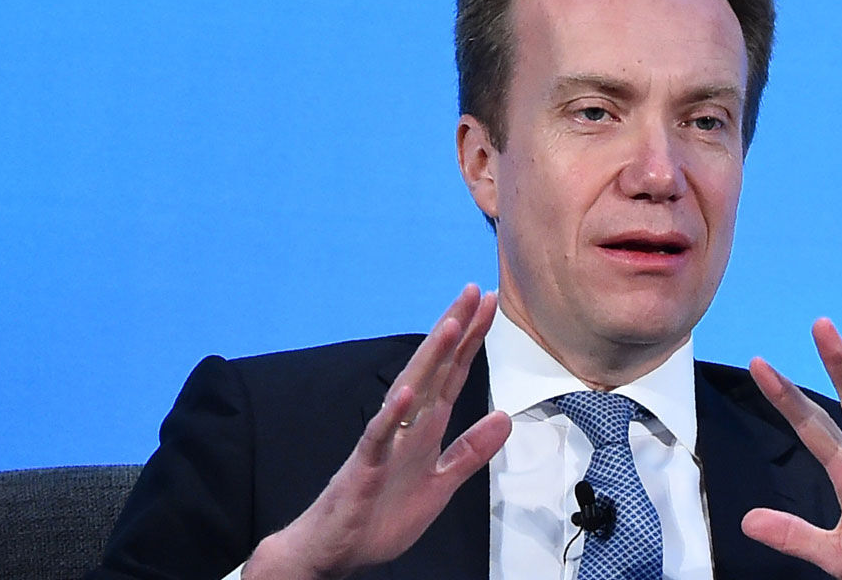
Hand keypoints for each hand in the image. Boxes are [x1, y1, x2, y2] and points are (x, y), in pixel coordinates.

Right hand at [244, 285, 511, 579]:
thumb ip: (471, 451)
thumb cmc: (382, 514)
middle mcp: (405, 424)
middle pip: (434, 369)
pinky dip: (391, 416)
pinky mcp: (364, 467)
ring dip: (430, 358)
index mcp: (424, 427)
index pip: (452, 374)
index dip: (471, 341)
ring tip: (451, 325)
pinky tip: (404, 394)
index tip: (488, 305)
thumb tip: (504, 418)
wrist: (337, 550)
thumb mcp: (442, 484)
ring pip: (410, 391)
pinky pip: (378, 437)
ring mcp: (384, 442)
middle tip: (475, 292)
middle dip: (455, 331)